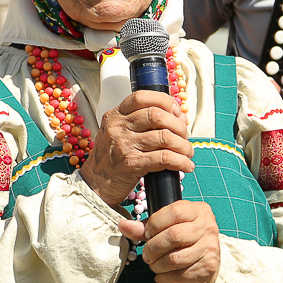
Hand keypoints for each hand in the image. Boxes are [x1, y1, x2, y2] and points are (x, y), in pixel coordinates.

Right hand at [79, 90, 193, 206]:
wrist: (94, 185)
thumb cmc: (109, 160)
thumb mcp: (117, 133)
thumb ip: (139, 122)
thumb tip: (176, 117)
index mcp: (116, 116)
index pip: (142, 97)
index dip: (165, 101)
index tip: (177, 112)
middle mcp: (119, 127)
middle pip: (157, 115)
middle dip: (178, 126)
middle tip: (184, 136)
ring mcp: (124, 145)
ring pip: (164, 137)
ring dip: (183, 146)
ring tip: (188, 153)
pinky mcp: (132, 164)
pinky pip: (164, 158)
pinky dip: (180, 162)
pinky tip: (186, 165)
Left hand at [117, 199, 220, 282]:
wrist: (207, 261)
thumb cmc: (184, 239)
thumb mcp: (168, 227)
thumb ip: (146, 227)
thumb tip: (123, 225)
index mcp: (197, 210)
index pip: (173, 212)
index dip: (155, 224)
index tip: (147, 234)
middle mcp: (207, 227)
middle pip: (173, 236)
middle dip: (153, 248)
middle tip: (147, 254)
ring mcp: (209, 248)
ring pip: (175, 259)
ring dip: (157, 265)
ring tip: (153, 264)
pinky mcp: (208, 267)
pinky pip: (179, 275)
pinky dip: (164, 278)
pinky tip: (161, 275)